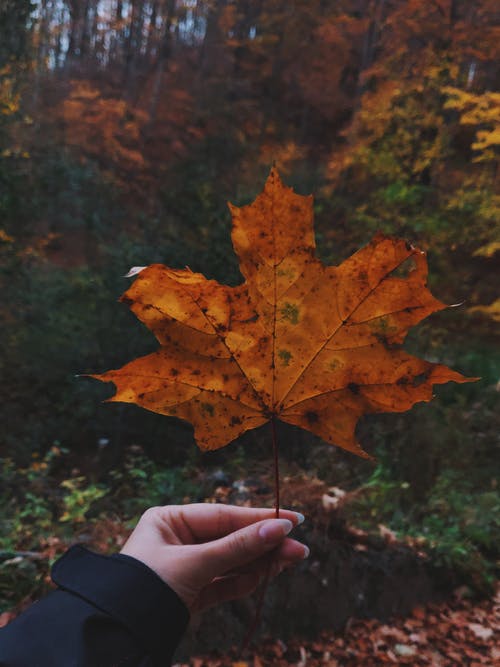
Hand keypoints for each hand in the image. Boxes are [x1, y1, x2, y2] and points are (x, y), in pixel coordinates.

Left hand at [120, 504, 307, 612]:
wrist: (118, 635)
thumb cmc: (147, 587)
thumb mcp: (195, 563)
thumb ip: (238, 547)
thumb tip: (279, 528)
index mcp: (169, 520)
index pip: (222, 515)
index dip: (257, 517)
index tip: (291, 519)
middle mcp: (178, 540)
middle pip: (231, 538)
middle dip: (264, 543)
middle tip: (299, 548)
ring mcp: (186, 568)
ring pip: (231, 561)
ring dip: (260, 562)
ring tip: (292, 560)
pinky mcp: (191, 594)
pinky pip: (224, 583)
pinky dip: (245, 581)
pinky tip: (267, 575)